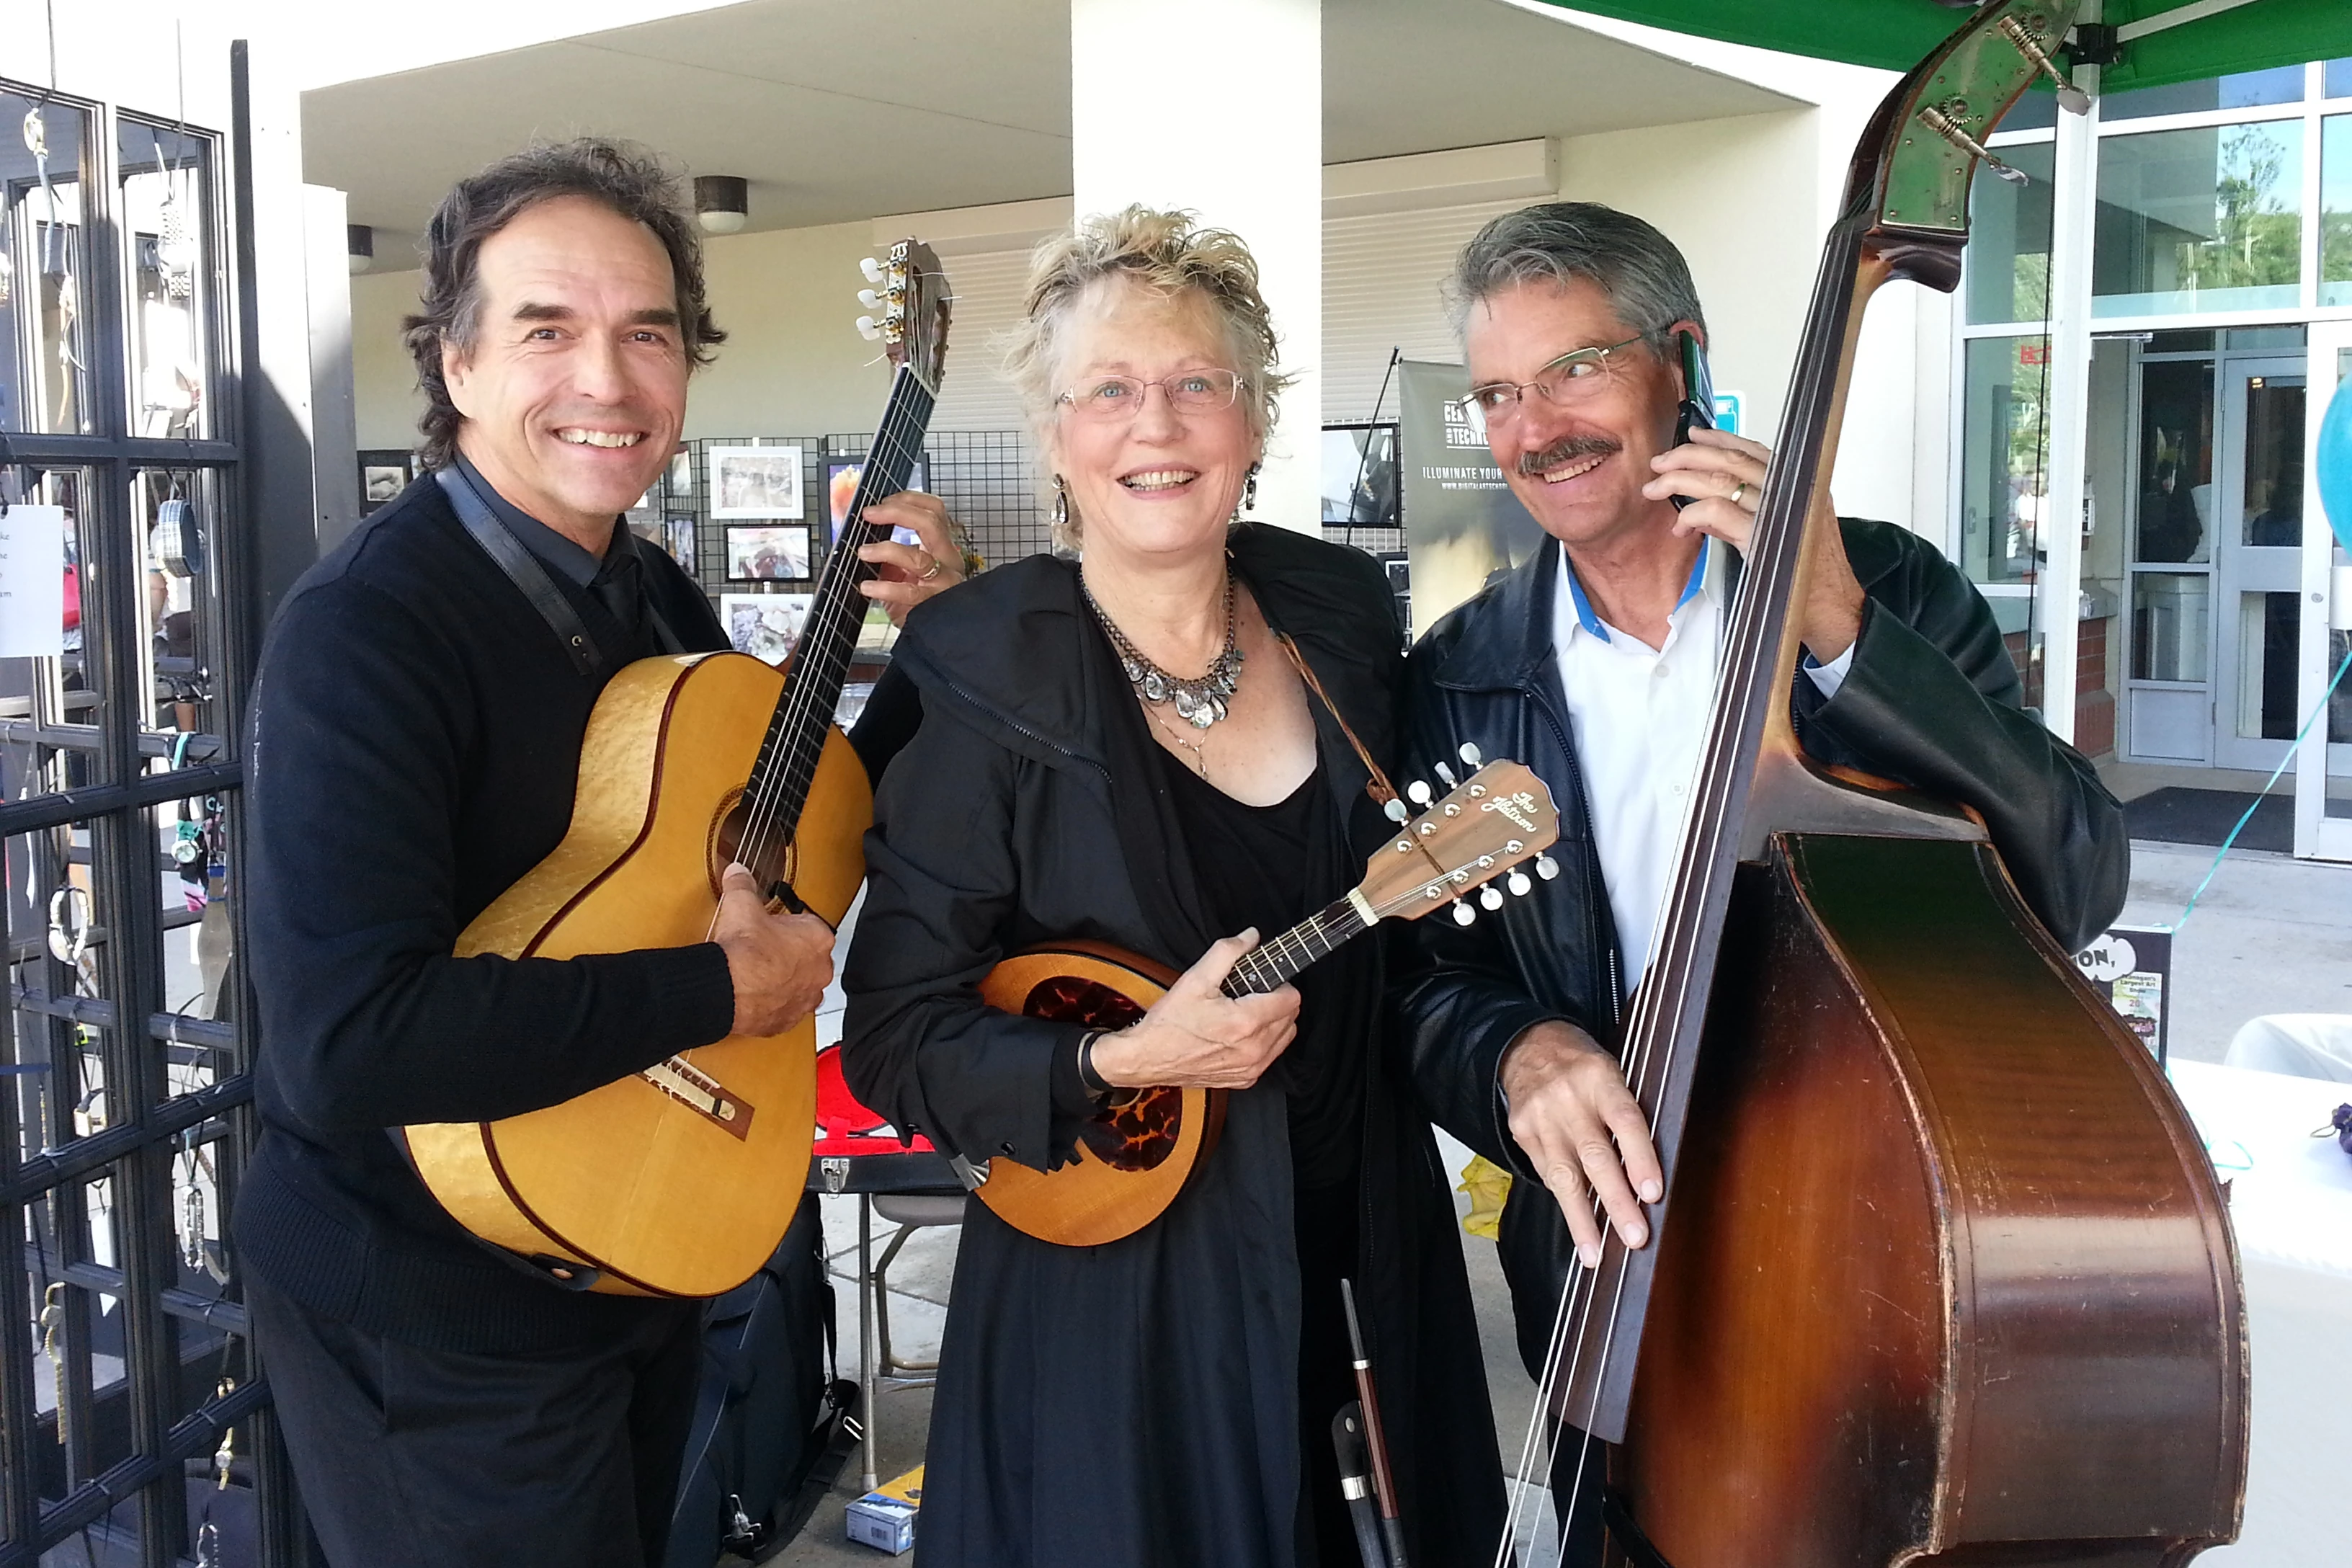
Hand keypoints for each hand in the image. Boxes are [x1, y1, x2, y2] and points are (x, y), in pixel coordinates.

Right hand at [713, 862, 834, 1036]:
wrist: (726, 990)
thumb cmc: (743, 951)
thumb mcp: (741, 904)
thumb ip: (742, 884)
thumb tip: (737, 871)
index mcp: (818, 939)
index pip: (811, 925)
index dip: (789, 924)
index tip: (773, 924)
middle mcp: (819, 971)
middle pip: (809, 957)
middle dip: (790, 953)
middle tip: (765, 948)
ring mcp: (805, 999)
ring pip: (800, 985)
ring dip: (785, 980)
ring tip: (759, 973)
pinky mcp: (787, 1020)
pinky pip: (785, 1010)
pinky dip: (772, 1004)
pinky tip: (755, 996)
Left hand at [857, 492, 970, 625]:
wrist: (930, 636)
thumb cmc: (916, 602)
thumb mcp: (901, 570)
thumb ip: (889, 552)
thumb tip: (862, 532)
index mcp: (941, 546)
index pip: (934, 510)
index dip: (908, 499)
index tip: (881, 502)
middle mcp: (947, 560)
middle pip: (930, 523)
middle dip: (897, 513)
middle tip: (870, 515)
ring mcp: (943, 582)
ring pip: (918, 557)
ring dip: (886, 550)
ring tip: (863, 552)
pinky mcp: (933, 604)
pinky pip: (908, 592)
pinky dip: (884, 587)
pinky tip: (867, 586)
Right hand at [1087, 929, 1299, 1090]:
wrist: (1148, 1058)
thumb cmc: (1169, 1022)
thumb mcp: (1195, 978)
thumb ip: (1227, 952)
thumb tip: (1251, 937)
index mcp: (1246, 1022)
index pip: (1292, 999)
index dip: (1280, 984)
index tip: (1263, 981)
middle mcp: (1254, 1049)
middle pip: (1291, 1018)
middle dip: (1277, 1001)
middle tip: (1251, 994)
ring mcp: (1250, 1068)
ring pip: (1284, 1038)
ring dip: (1273, 1023)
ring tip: (1246, 1013)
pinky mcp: (1244, 1079)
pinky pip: (1269, 1057)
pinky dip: (1263, 1043)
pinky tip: (1240, 1034)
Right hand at [1498, 1020, 1662, 1268]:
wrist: (1528, 1044)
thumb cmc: (1583, 1066)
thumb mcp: (1612, 1072)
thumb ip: (1627, 1113)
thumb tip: (1650, 1173)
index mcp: (1600, 1077)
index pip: (1625, 1120)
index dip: (1640, 1158)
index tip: (1653, 1192)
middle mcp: (1568, 1098)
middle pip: (1595, 1155)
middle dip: (1616, 1200)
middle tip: (1635, 1236)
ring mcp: (1541, 1117)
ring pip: (1563, 1175)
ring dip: (1582, 1219)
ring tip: (1596, 1252)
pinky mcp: (1522, 1132)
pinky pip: (1546, 1175)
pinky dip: (1565, 1203)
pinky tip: (1579, 1229)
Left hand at [1643, 426, 1863, 663]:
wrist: (1832, 609)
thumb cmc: (1809, 578)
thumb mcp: (1779, 535)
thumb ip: (1741, 518)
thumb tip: (1702, 506)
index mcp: (1798, 484)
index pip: (1754, 451)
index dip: (1721, 440)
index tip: (1694, 435)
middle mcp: (1790, 490)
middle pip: (1732, 460)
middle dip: (1689, 456)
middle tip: (1661, 463)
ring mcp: (1777, 511)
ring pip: (1721, 480)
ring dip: (1680, 481)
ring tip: (1656, 488)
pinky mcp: (1762, 536)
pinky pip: (1718, 511)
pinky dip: (1693, 513)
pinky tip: (1681, 525)